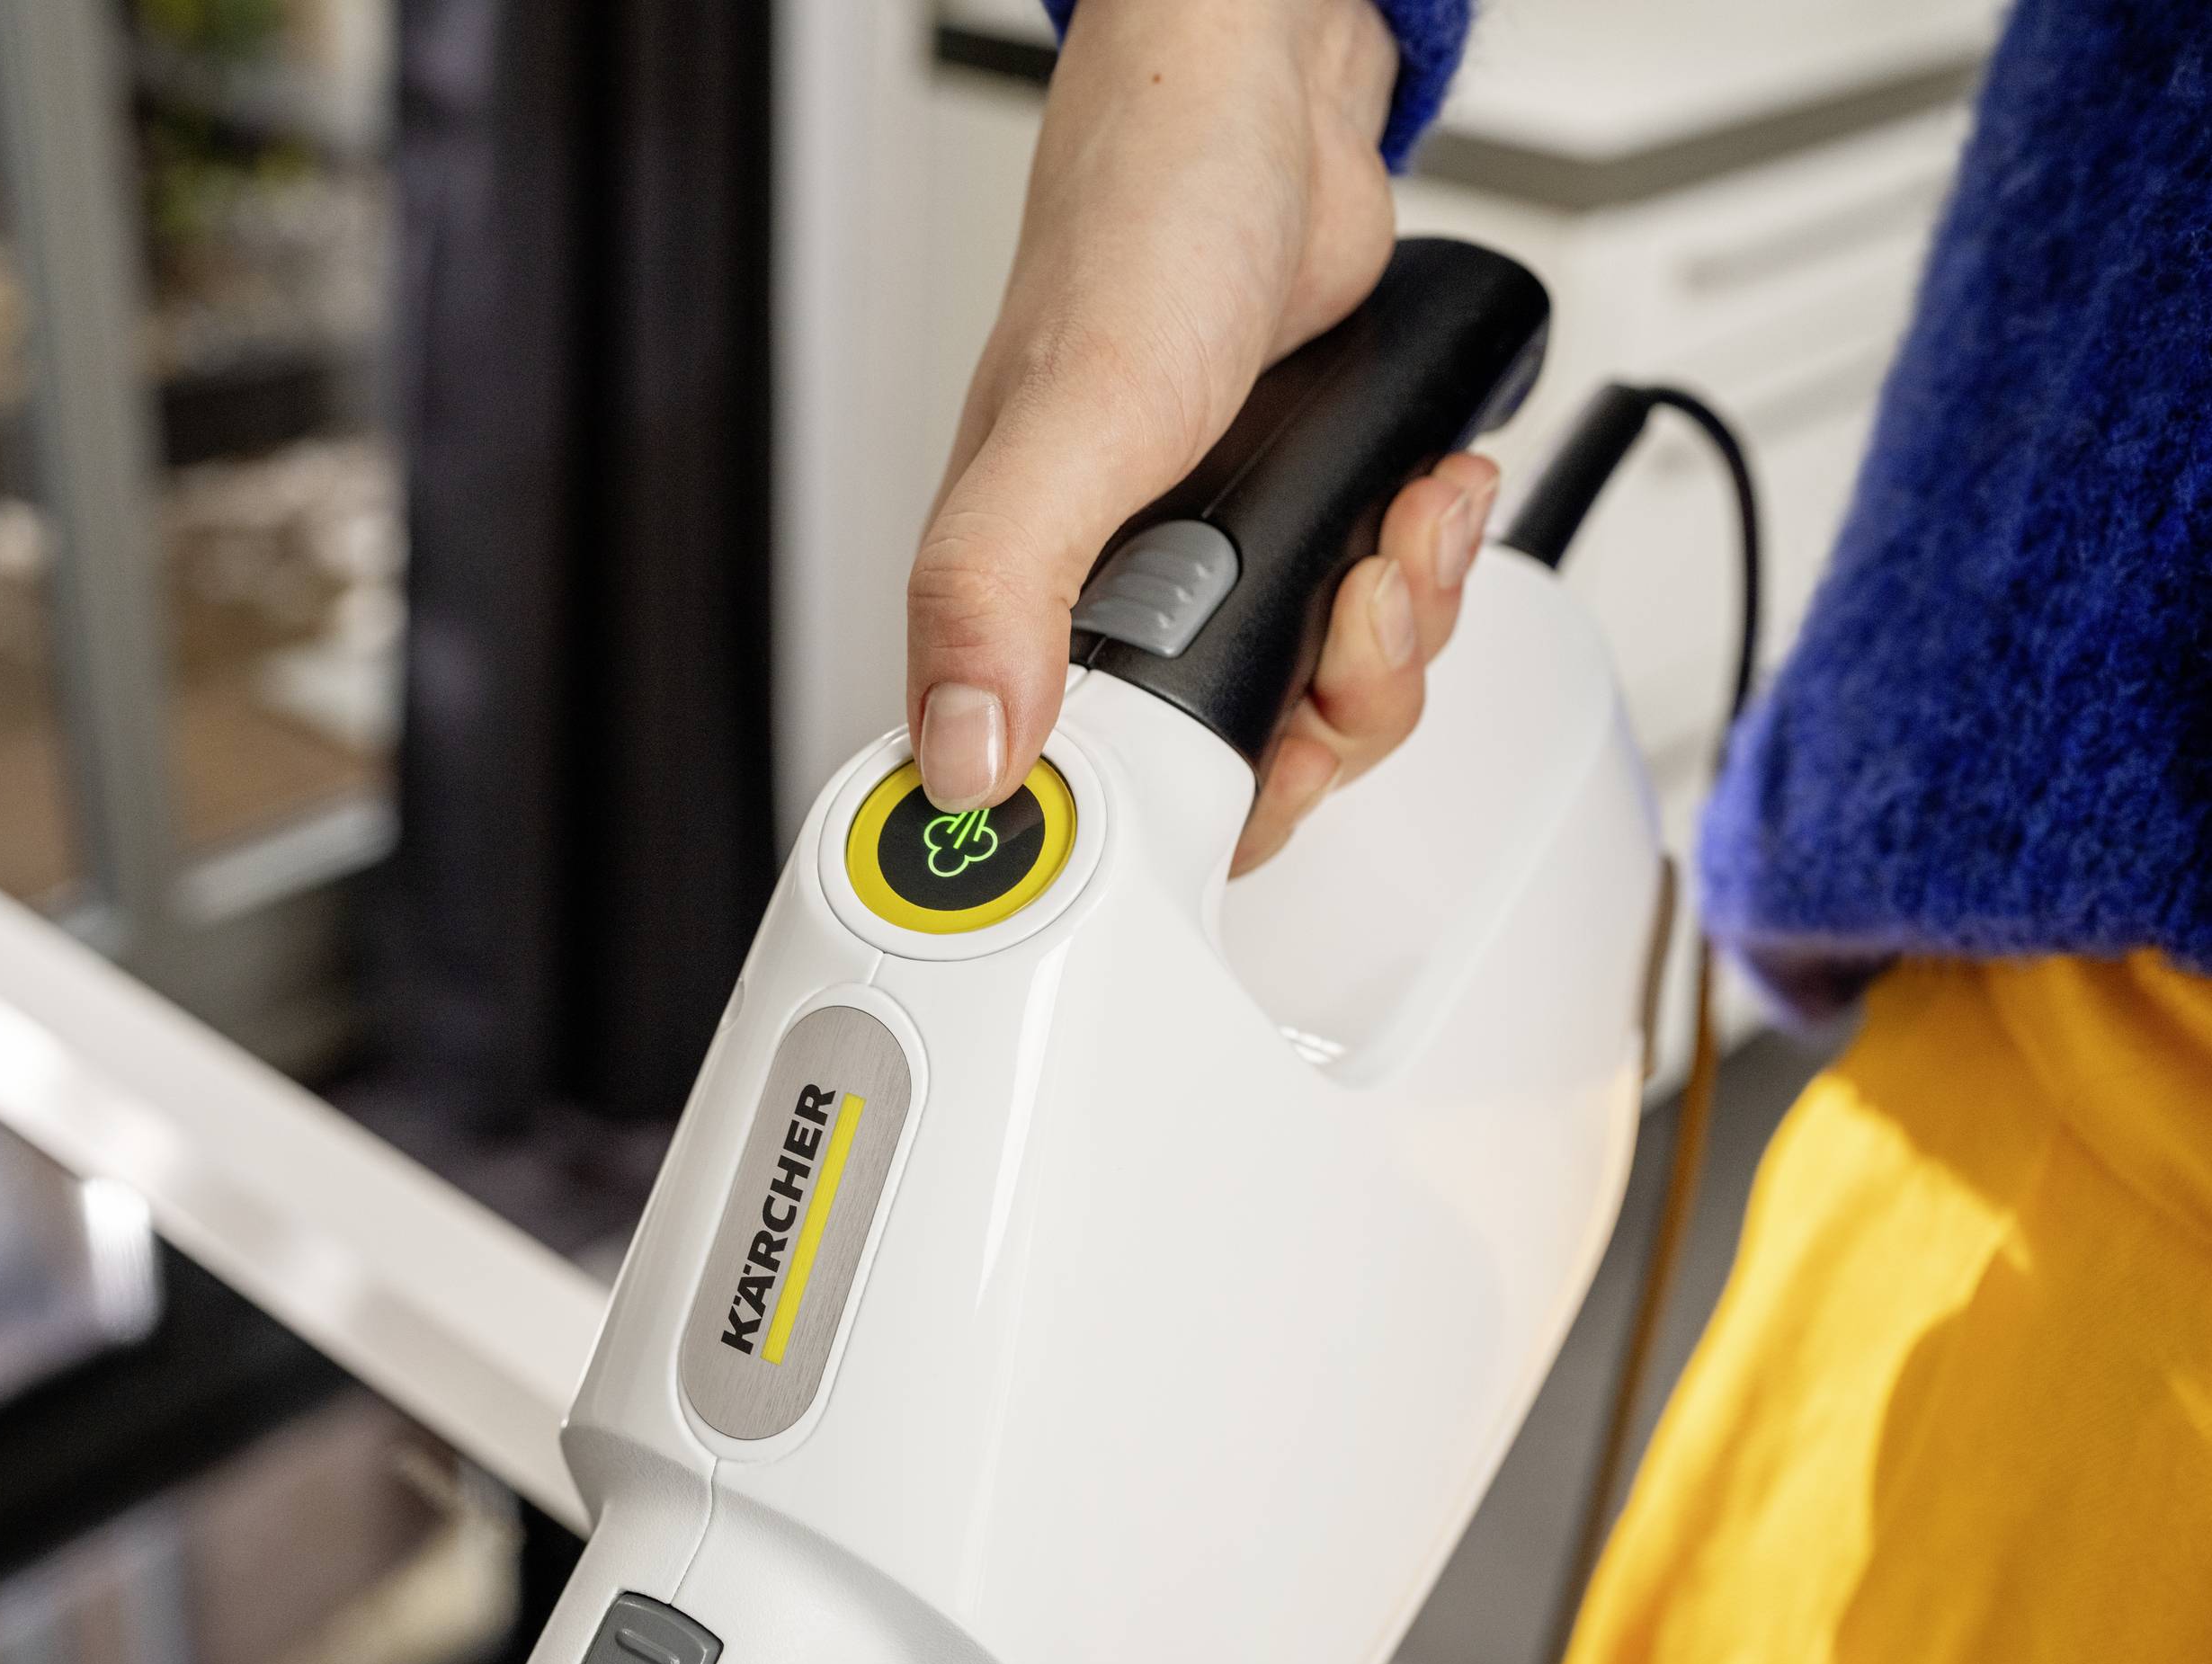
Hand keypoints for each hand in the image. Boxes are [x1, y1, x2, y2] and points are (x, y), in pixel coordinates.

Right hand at [907, 0, 1499, 873]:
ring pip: (1315, 712)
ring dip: (1392, 639)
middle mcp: (1106, 602)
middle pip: (1225, 779)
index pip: (1058, 800)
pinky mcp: (1293, 540)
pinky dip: (1421, 583)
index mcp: (1014, 601)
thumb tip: (961, 757)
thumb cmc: (1144, 229)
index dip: (1143, 830)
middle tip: (1342, 620)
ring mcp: (1212, 574)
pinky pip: (1373, 633)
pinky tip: (1417, 505)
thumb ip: (998, 591)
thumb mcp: (1071, 421)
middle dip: (1319, 719)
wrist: (1268, 116)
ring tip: (1395, 537)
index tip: (1215, 791)